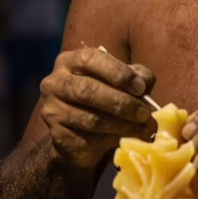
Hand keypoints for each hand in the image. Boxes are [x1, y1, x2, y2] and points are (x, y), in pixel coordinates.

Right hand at [40, 46, 155, 171]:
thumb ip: (136, 76)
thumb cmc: (103, 99)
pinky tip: (127, 139)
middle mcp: (55, 82)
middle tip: (145, 113)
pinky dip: (113, 139)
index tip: (140, 88)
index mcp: (71, 61)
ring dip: (122, 124)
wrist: (78, 135)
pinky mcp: (57, 135)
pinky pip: (88, 139)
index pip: (91, 59)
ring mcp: (52, 110)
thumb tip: (144, 84)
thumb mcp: (121, 81)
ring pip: (91, 119)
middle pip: (89, 91)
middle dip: (122, 103)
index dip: (118, 73)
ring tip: (143, 128)